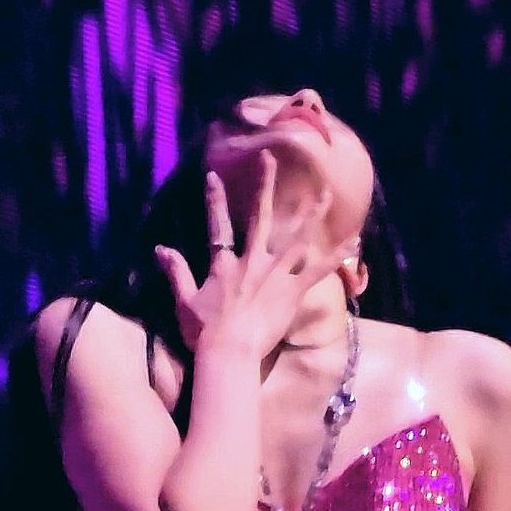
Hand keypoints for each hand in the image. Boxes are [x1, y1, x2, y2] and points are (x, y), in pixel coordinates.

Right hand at [154, 151, 356, 358]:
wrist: (229, 352)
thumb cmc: (205, 331)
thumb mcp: (184, 300)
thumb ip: (175, 272)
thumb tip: (159, 249)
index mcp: (225, 264)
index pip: (217, 226)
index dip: (214, 201)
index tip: (213, 176)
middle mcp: (252, 261)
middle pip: (260, 217)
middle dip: (265, 186)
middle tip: (270, 158)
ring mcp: (275, 274)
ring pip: (297, 237)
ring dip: (312, 214)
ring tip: (326, 193)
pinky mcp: (292, 291)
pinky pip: (317, 270)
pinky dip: (334, 256)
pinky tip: (351, 242)